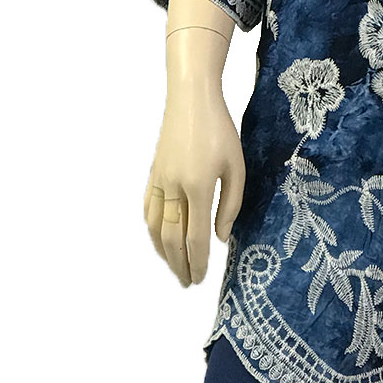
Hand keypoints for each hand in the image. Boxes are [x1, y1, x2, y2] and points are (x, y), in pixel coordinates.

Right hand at [143, 81, 243, 286]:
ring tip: (174, 267)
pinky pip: (147, 211)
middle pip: (171, 238)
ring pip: (154, 228)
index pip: (196, 236)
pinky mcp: (152, 174)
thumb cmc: (220, 129)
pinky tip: (158, 239)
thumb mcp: (236, 165)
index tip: (200, 279)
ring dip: (163, 253)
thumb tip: (220, 238)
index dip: (198, 261)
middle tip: (187, 283)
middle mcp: (173, 189)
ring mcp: (158, 182)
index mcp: (198, 187)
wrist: (191, 99)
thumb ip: (230, 203)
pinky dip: (151, 231)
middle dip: (179, 264)